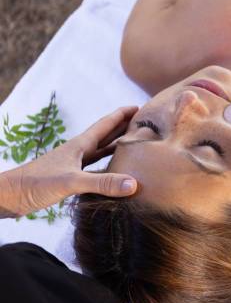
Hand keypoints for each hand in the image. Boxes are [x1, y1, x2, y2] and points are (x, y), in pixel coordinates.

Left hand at [1, 107, 138, 216]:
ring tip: (135, 142)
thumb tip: (133, 184)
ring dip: (118, 144)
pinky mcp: (70, 177)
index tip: (141, 106)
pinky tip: (115, 169)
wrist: (9, 196)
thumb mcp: (72, 182)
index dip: (123, 114)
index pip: (106, 124)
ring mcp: (74, 164)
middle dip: (125, 126)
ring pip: (102, 150)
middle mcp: (79, 151)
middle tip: (144, 122)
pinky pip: (96, 167)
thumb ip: (103, 182)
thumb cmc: (36, 184)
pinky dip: (109, 164)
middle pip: (107, 134)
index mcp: (80, 145)